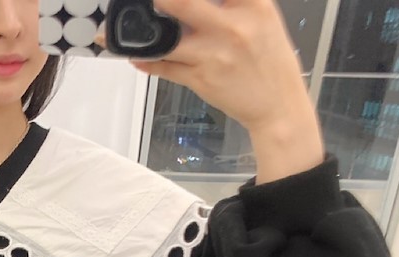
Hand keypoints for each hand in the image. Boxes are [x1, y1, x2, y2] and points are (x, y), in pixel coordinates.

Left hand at [94, 0, 325, 182]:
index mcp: (253, 4)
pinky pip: (165, 67)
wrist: (277, 104)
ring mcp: (214, 54)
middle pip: (184, 3)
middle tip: (144, 0)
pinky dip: (146, 61)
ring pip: (167, 39)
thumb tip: (187, 2)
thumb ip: (232, 2)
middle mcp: (233, 27)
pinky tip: (135, 55)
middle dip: (161, 0)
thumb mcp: (262, 17)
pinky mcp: (201, 79)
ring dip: (141, 34)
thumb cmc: (268, 59)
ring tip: (121, 30)